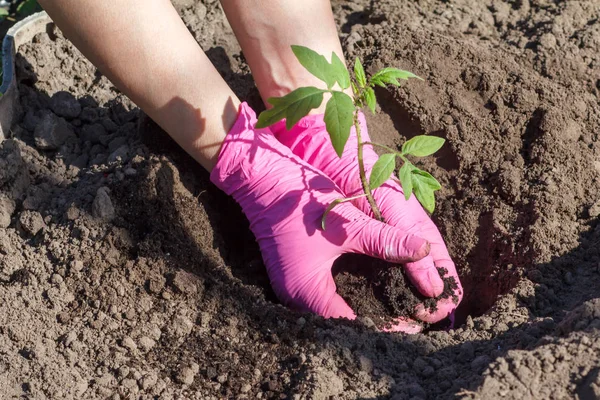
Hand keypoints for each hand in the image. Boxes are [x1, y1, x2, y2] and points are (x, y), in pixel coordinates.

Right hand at [273, 112, 462, 327]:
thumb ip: (386, 240)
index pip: (352, 325)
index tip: (414, 318)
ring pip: (334, 309)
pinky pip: (325, 295)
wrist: (262, 180)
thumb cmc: (300, 201)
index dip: (386, 325)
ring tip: (397, 302)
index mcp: (306, 292)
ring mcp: (292, 286)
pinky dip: (349, 294)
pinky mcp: (294, 274)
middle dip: (378, 319)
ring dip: (364, 307)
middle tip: (410, 312)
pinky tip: (371, 286)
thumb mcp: (348, 223)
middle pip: (343, 323)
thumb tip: (424, 251)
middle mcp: (295, 297)